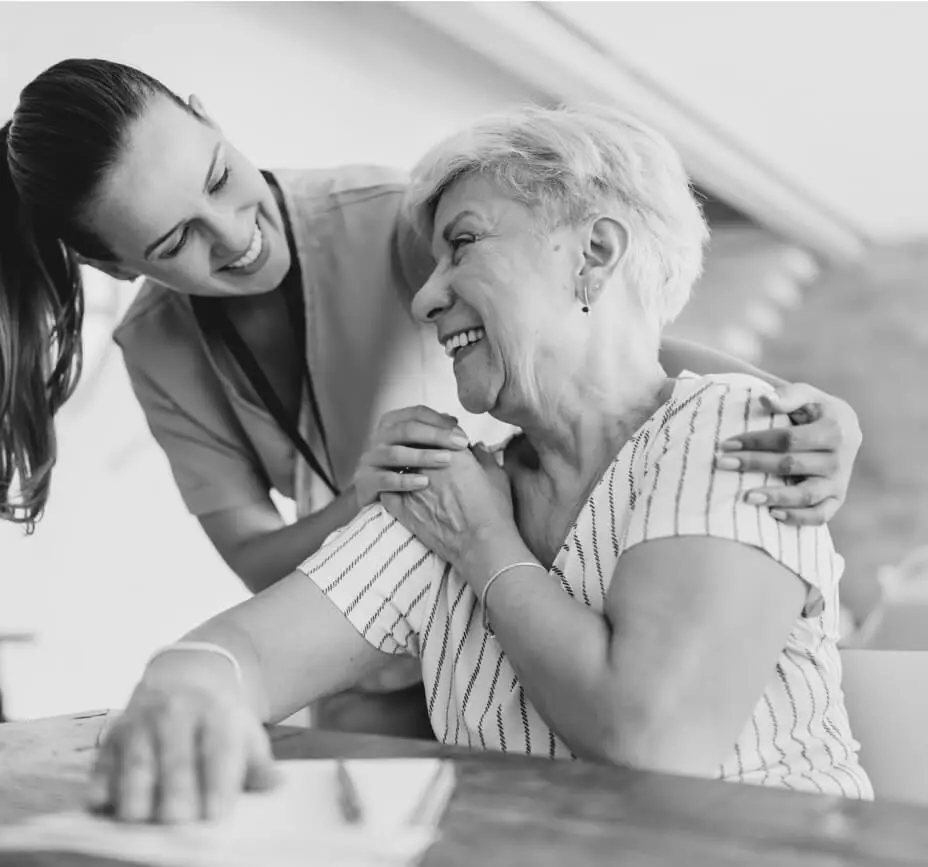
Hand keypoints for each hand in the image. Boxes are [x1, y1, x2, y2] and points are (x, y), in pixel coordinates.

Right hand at [89, 680, 275, 822]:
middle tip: (179, 824)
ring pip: (136, 765)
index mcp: (215, 714)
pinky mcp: (112, 738)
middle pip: (175, 762)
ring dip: (137, 797)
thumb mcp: (245, 731)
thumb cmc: (218, 720)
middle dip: (176, 796)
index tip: (216, 815)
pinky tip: (103, 804)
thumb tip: (276, 785)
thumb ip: (258, 763)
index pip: (218, 751)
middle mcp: (176, 714)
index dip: (217, 784)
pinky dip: (101, 787)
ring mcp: (141, 724)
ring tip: (142, 820)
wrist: (183, 678)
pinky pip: (103, 766)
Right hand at [354, 406, 471, 508]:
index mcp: (392, 423)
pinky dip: (405, 481)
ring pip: (396, 453)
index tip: (461, 433)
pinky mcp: (365, 480)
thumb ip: (434, 433)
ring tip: (446, 460)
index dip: (440, 420)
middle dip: (436, 435)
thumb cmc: (401, 467)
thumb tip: (453, 421)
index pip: (416, 413)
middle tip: (460, 444)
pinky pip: (386, 479)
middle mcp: (379, 437)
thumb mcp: (417, 447)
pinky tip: (424, 483)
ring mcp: (371, 458)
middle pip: (407, 430)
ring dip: (423, 456)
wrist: (374, 494)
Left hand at [381, 443, 514, 567]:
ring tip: (409, 472)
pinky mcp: (403, 508)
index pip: (438, 432)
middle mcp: (428, 464)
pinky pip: (388, 491)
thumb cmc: (494, 512)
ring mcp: (412, 486)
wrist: (482, 545)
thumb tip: (477, 446)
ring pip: (399, 466)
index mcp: (452, 451)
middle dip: (420, 447)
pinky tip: (396, 491)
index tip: (444, 443)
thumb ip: (485, 456)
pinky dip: (391, 489)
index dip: (441, 436)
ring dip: (404, 466)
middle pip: (415, 445)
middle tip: (425, 455)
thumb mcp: (497, 477)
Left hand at [716, 382, 861, 525]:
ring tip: (746, 497)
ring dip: (775, 497)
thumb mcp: (807, 395)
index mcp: (835, 429)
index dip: (756, 441)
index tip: (726, 444)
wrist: (843, 430)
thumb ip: (788, 395)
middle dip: (754, 464)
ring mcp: (839, 481)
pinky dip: (798, 518)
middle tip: (721, 464)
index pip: (789, 439)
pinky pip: (820, 515)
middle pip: (791, 465)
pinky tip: (773, 514)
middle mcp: (840, 458)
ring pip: (807, 494)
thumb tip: (765, 400)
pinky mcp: (837, 499)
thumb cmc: (814, 410)